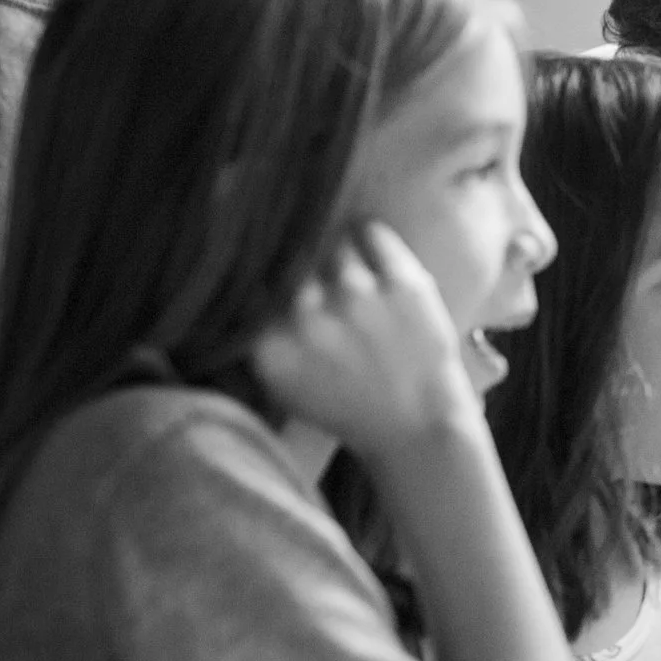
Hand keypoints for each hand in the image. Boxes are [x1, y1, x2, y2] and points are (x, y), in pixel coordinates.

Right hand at [250, 222, 478, 458]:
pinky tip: (370, 246)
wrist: (416, 427)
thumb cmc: (348, 408)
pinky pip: (375, 234)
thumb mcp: (284, 383)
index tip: (279, 276)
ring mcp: (356, 296)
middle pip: (293, 264)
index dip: (268, 276)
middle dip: (304, 267)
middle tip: (321, 277)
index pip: (253, 285)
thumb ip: (258, 337)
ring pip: (334, 246)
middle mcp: (308, 316)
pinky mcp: (403, 284)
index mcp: (272, 345)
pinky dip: (370, 235)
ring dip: (340, 255)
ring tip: (351, 272)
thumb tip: (244, 284)